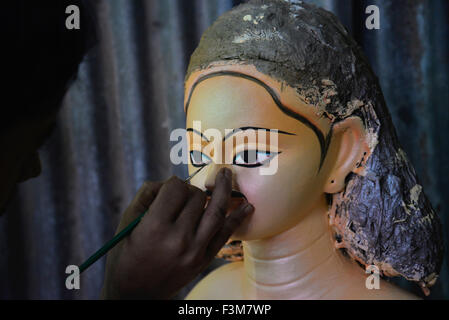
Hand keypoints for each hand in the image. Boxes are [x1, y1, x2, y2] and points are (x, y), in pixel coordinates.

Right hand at [101, 168, 253, 298]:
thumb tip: (172, 181)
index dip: (173, 183)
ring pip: (216, 211)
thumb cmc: (125, 254)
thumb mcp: (127, 222)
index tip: (169, 188)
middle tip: (184, 194)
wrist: (135, 294)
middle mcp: (178, 238)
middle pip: (196, 197)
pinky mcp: (204, 259)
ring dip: (224, 189)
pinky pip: (225, 234)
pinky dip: (238, 218)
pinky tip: (248, 205)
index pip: (176, 189)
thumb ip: (147, 194)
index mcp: (155, 227)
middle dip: (191, 189)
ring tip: (228, 174)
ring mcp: (195, 250)